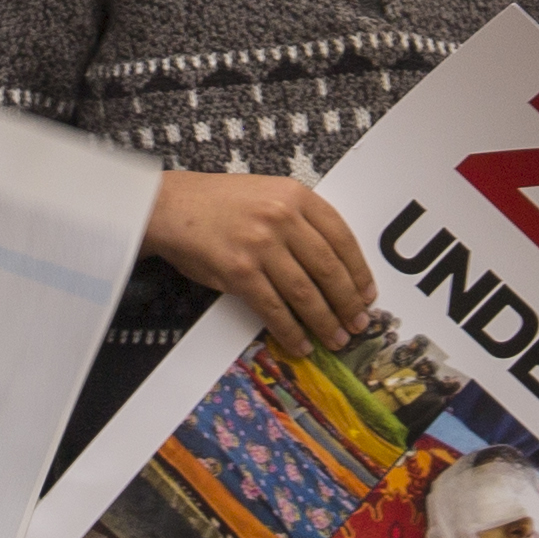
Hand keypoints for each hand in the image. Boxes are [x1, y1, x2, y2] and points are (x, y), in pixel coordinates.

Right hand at [151, 171, 371, 350]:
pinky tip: (300, 343)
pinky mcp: (240, 272)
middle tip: (359, 323)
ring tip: (336, 338)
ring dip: (325, 322)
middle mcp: (282, 218)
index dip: (359, 271)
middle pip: (329, 269)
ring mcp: (261, 245)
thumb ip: (301, 220)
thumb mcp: (269, 194)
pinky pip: (274, 308)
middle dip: (348, 302)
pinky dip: (291, 331)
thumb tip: (333, 266)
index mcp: (296, 196)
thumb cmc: (219, 202)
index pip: (342, 238)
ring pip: (305, 293)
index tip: (368, 293)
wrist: (171, 207)